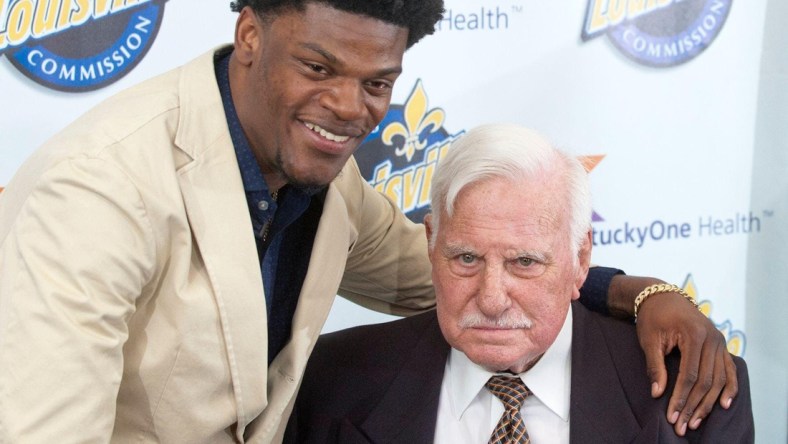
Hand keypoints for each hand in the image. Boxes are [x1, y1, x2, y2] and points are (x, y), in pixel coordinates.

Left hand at [636, 288, 738, 435]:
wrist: (662, 296)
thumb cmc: (652, 317)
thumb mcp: (649, 339)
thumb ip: (654, 366)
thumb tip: (658, 394)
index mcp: (694, 335)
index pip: (690, 375)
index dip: (681, 398)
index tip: (672, 416)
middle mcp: (712, 339)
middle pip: (707, 381)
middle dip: (694, 405)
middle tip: (683, 425)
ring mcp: (720, 341)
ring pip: (719, 379)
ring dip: (709, 403)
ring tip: (696, 421)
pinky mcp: (720, 345)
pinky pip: (729, 369)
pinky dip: (729, 387)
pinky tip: (724, 404)